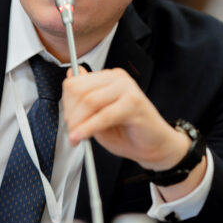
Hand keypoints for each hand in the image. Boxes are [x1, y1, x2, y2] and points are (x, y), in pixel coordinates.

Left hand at [62, 66, 203, 197]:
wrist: (156, 147)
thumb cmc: (128, 132)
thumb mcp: (97, 116)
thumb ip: (83, 98)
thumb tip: (69, 74)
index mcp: (108, 78)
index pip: (74, 82)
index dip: (66, 104)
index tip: (68, 122)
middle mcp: (118, 78)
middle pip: (79, 90)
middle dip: (70, 115)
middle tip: (72, 132)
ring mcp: (127, 88)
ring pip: (89, 101)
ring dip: (78, 123)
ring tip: (77, 137)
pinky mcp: (134, 103)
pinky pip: (104, 115)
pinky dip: (89, 128)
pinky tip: (81, 137)